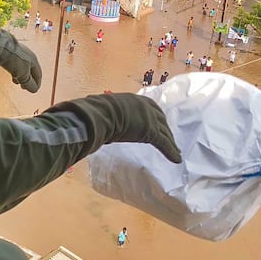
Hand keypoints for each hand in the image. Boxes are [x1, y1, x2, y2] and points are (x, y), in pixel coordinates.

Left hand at [0, 23, 41, 93]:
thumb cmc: (13, 59)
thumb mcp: (23, 74)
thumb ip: (29, 83)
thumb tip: (34, 90)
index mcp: (34, 60)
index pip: (38, 75)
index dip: (36, 84)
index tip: (33, 90)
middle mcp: (28, 56)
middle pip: (30, 70)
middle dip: (27, 80)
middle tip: (23, 87)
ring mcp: (18, 53)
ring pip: (22, 67)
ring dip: (20, 76)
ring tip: (16, 81)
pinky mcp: (10, 53)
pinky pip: (14, 63)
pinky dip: (14, 71)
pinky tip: (10, 73)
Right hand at [64, 92, 181, 163]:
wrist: (98, 115)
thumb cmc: (94, 111)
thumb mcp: (100, 109)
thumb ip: (100, 113)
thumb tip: (85, 115)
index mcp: (132, 100)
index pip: (148, 109)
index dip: (153, 117)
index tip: (155, 124)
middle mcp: (144, 106)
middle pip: (160, 119)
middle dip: (165, 128)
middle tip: (169, 137)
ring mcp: (149, 118)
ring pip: (164, 131)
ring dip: (170, 141)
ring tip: (175, 150)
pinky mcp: (151, 132)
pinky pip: (164, 143)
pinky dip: (171, 151)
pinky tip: (176, 159)